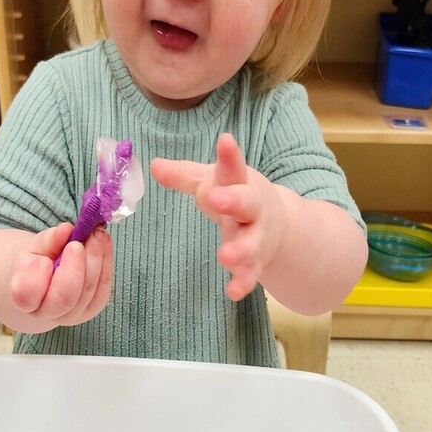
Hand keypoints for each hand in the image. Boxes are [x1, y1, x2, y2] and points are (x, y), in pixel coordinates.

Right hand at [9, 222, 112, 327]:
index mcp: (24, 300)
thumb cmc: (35, 263)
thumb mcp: (34, 248)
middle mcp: (47, 313)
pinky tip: (103, 242)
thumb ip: (48, 240)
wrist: (44, 282)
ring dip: (95, 259)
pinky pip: (103, 289)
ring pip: (88, 292)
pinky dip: (106, 263)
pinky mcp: (92, 309)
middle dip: (74, 268)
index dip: (36, 279)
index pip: (26, 296)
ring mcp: (72, 316)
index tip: (44, 260)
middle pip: (63, 299)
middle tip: (77, 243)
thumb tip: (66, 230)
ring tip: (95, 234)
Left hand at [151, 133, 283, 301]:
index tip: (225, 140)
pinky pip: (250, 274)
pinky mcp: (256, 262)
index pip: (233, 167)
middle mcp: (252, 209)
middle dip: (232, 201)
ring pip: (251, 243)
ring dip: (240, 250)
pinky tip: (232, 292)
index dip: (229, 156)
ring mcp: (256, 236)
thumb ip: (184, 175)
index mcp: (239, 183)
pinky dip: (243, 282)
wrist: (278, 224)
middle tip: (215, 199)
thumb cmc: (236, 195)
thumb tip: (153, 165)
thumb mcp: (214, 181)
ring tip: (225, 256)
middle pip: (246, 203)